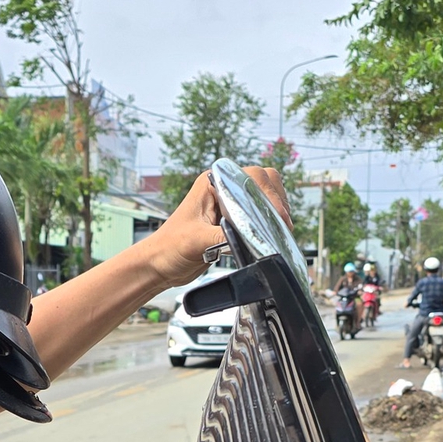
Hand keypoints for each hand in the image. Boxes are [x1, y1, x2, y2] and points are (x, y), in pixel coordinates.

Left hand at [136, 166, 294, 290]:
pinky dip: (268, 223)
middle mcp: (223, 189)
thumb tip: (250, 236)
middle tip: (283, 223)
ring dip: (274, 211)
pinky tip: (272, 235)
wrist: (159, 266)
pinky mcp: (233, 221)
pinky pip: (258, 215)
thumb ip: (223, 235)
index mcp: (213, 182)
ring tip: (280, 230)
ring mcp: (230, 204)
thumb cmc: (170, 248)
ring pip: (263, 197)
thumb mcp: (197, 241)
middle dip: (276, 200)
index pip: (251, 176)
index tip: (277, 214)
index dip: (268, 193)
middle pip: (263, 181)